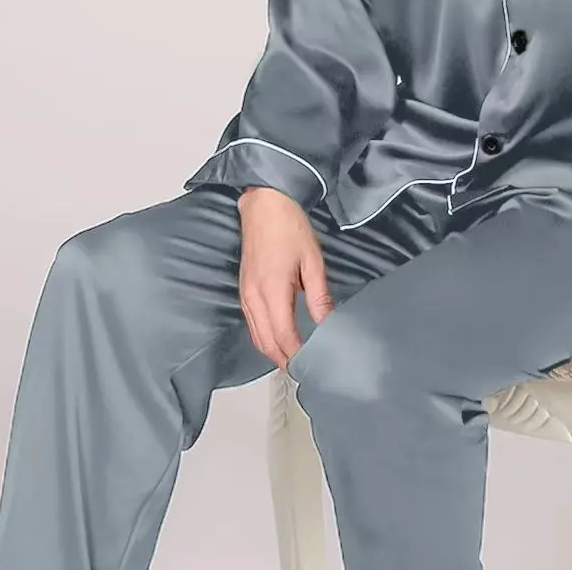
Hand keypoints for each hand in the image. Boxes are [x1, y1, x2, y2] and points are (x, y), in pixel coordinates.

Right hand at [236, 186, 334, 371]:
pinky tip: (278, 337)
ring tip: (294, 358)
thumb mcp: (312, 261)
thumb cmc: (288, 226)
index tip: (312, 364)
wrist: (264, 204)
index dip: (297, 355)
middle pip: (266, 343)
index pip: (283, 337)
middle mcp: (254, 296)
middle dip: (284, 360)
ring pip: (256, 336)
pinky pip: (252, 323)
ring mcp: (245, 294)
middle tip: (305, 368)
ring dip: (273, 351)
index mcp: (272, 290)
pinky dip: (264, 336)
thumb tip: (328, 322)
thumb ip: (319, 296)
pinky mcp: (243, 289)